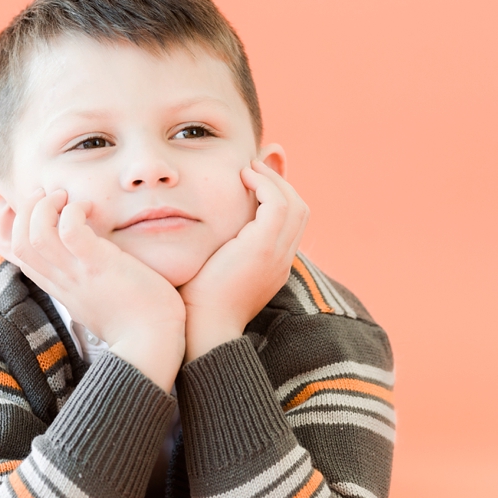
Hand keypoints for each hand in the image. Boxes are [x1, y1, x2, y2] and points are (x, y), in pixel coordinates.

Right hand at [9, 189, 185, 391]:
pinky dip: (73, 213)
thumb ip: (88, 277)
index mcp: (58, 286)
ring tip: (64, 197)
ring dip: (44, 207)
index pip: (16, 254)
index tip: (26, 204)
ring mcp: (77, 274)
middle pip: (18, 242)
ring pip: (35, 235)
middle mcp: (61, 280)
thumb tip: (92, 260)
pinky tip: (89, 208)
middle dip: (26, 210)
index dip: (10, 224)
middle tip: (49, 195)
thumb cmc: (137, 317)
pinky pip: (70, 232)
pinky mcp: (98, 267)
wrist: (153, 343)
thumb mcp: (100, 294)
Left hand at [178, 160, 308, 361]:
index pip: (291, 223)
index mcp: (274, 267)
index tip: (253, 181)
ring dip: (273, 180)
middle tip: (254, 168)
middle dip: (281, 183)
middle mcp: (282, 261)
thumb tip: (203, 232)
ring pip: (294, 203)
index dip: (278, 196)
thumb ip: (218, 251)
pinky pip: (277, 204)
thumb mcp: (213, 272)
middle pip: (300, 210)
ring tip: (249, 169)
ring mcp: (277, 255)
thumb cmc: (197, 306)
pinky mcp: (263, 248)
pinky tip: (242, 177)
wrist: (201, 330)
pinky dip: (264, 184)